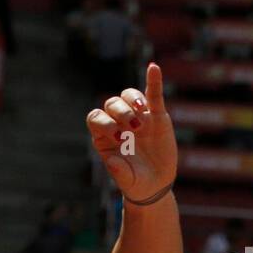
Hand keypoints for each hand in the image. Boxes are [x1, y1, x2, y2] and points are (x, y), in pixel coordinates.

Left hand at [86, 62, 177, 202]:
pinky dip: (154, 81)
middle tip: (136, 129)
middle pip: (112, 104)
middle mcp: (117, 122)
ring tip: (145, 119)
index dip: (104, 122)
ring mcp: (136, 116)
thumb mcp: (126, 180)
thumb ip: (118, 171)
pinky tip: (153, 68)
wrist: (155, 184)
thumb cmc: (135, 182)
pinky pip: (153, 94)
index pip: (95, 118)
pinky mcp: (156, 115)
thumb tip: (111, 161)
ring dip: (134, 101)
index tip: (120, 137)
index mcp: (103, 136)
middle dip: (121, 113)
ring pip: (128, 96)